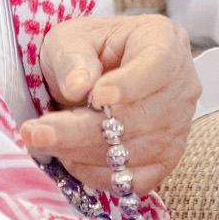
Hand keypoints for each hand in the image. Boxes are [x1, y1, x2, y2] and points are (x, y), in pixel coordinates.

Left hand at [20, 13, 199, 194]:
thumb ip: (73, 57)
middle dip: (80, 129)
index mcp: (165, 44)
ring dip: (80, 153)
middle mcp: (181, 87)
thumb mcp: (70, 39)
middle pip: (138, 118)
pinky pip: (134, 180)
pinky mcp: (165, 160)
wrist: (97, 73)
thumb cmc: (87, 50)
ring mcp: (178, 128)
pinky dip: (96, 174)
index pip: (157, 66)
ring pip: (132, 153)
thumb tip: (78, 85)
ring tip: (43, 141)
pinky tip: (69, 159)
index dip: (128, 85)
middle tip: (37, 131)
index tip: (95, 96)